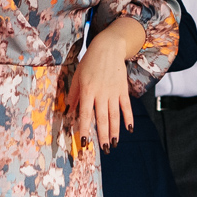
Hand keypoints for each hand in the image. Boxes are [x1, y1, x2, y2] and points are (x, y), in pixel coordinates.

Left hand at [71, 27, 134, 149]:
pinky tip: (128, 129)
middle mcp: (101, 93)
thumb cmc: (90, 62)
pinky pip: (126, 107)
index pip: (85, 114)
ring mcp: (114, 92)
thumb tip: (68, 111)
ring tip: (113, 144)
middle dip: (102, 135)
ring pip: (114, 116)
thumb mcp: (78, 76)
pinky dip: (128, 118)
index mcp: (88, 90)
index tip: (84, 142)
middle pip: (102, 118)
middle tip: (103, 149)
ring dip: (114, 131)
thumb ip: (74, 95)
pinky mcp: (123, 90)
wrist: (109, 47)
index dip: (85, 129)